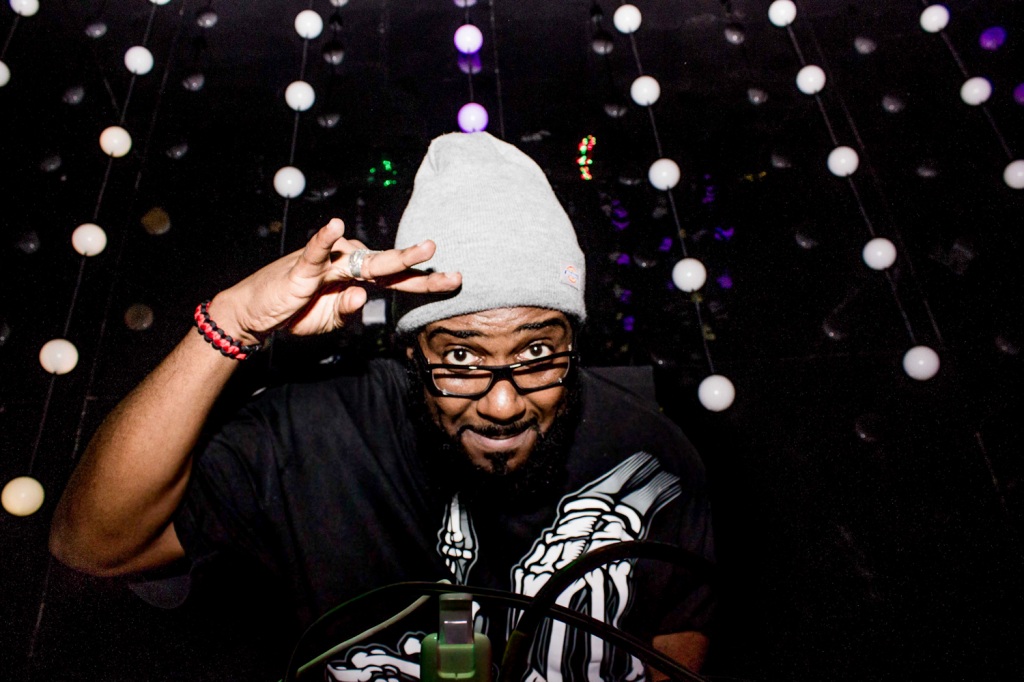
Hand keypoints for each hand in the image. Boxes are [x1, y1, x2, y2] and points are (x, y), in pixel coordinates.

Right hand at [210, 218, 460, 342]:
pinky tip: (335, 228)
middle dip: (417, 263)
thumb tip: (363, 298)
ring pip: (363, 260)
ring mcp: (328, 265)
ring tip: (417, 253)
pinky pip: (316, 252)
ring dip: (391, 257)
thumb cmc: (296, 313)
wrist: (256, 315)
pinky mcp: (302, 268)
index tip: (455, 280)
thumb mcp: (330, 322)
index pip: (398, 281)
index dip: (426, 281)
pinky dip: (325, 240)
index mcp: (359, 281)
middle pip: (388, 267)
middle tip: (442, 253)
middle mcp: (348, 267)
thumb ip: (350, 311)